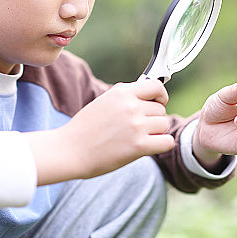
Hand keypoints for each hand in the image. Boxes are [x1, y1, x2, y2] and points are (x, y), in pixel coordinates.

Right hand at [25, 80, 173, 184]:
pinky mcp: (139, 146)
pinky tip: (148, 147)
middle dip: (153, 119)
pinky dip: (161, 145)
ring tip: (137, 138)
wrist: (70, 150)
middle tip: (137, 128)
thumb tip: (147, 90)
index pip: (156, 87)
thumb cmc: (85, 128)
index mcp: (122, 92)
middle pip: (161, 110)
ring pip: (164, 125)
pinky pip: (167, 142)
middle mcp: (131, 106)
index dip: (161, 96)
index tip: (158, 103)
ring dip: (156, 133)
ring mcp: (136, 126)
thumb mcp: (103, 101)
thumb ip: (125, 96)